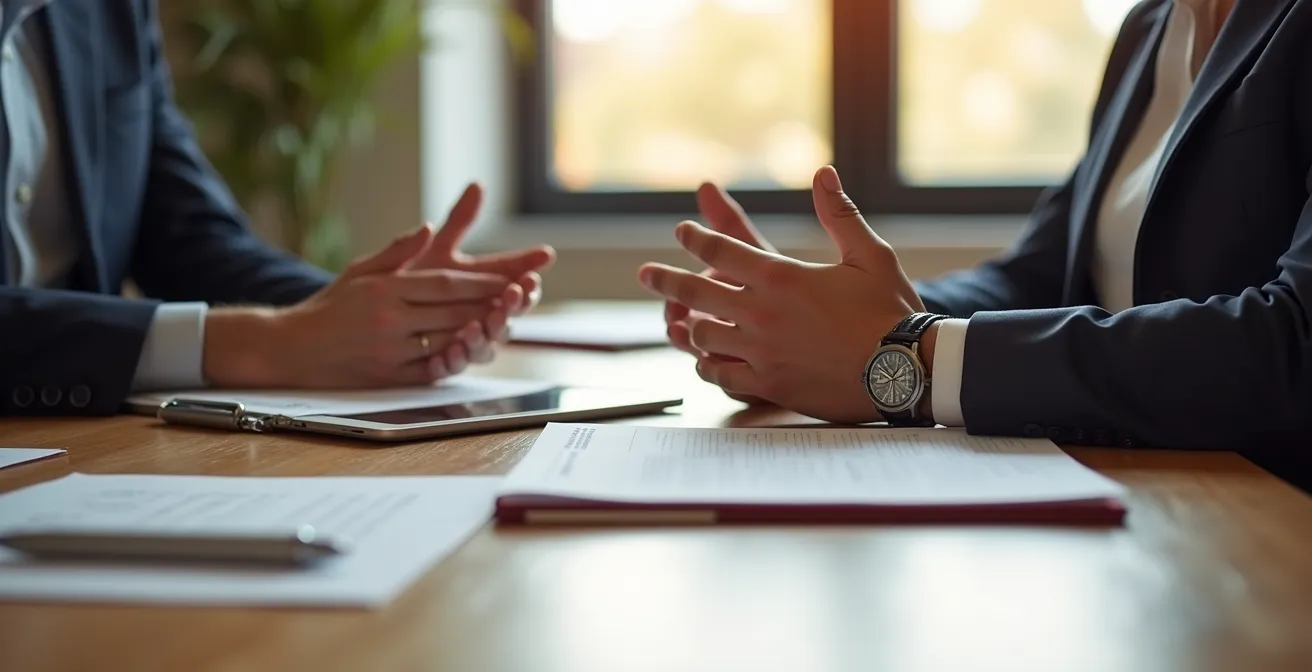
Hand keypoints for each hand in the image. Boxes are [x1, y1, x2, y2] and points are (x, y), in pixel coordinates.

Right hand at [203, 222, 515, 387]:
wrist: (290, 347)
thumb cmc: (330, 306)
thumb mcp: (360, 269)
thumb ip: (397, 251)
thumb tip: (428, 228)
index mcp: (385, 289)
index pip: (445, 284)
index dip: (482, 283)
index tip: (510, 278)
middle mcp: (389, 319)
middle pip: (453, 312)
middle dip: (491, 305)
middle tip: (522, 300)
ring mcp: (389, 350)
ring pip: (447, 340)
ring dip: (480, 333)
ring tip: (509, 325)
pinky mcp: (387, 376)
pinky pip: (430, 370)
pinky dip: (455, 361)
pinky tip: (476, 354)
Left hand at [406, 183, 554, 375]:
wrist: (370, 313)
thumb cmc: (409, 277)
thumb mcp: (435, 248)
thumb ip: (459, 221)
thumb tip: (478, 185)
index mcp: (484, 286)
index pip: (516, 277)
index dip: (530, 267)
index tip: (544, 255)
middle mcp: (481, 314)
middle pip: (509, 313)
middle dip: (515, 304)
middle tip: (514, 293)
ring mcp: (466, 340)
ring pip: (488, 344)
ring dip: (487, 335)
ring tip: (477, 326)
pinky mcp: (444, 362)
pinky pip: (455, 366)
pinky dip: (455, 360)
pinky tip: (451, 352)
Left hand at [638, 166, 927, 422]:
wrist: (906, 371)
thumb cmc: (891, 310)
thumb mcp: (869, 254)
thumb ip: (839, 213)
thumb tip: (823, 172)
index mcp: (780, 277)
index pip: (721, 250)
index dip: (695, 238)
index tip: (680, 231)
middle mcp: (761, 313)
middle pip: (696, 292)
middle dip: (665, 279)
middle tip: (645, 274)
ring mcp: (761, 352)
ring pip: (703, 336)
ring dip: (689, 326)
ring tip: (679, 320)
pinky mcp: (769, 384)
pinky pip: (721, 375)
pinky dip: (708, 365)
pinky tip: (705, 360)